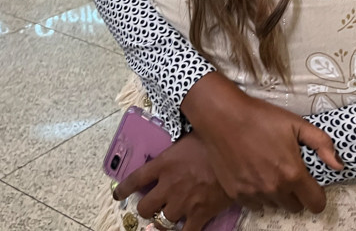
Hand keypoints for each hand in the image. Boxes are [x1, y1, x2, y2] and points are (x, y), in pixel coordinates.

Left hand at [114, 132, 235, 230]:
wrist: (237, 157)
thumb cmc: (216, 140)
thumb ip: (179, 143)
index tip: (118, 194)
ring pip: (162, 222)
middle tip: (151, 205)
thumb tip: (177, 137)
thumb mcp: (191, 134)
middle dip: (146, 208)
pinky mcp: (199, 214)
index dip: (124, 189)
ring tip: (168, 217)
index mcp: (164, 164)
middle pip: (145, 207)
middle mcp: (168, 186)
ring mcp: (182, 202)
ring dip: (164, 220)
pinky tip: (184, 230)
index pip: (135, 179)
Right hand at [180, 73, 341, 211]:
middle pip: (295, 207)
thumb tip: (339, 165)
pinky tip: (254, 173)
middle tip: (288, 171)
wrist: (223, 117)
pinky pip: (255, 203)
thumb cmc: (260, 117)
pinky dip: (258, 193)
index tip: (312, 185)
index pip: (316, 204)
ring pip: (274, 205)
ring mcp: (254, 193)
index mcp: (292, 173)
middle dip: (296, 193)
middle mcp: (274, 189)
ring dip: (276, 193)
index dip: (317, 195)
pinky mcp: (236, 194)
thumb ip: (322, 144)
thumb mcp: (297, 124)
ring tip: (269, 168)